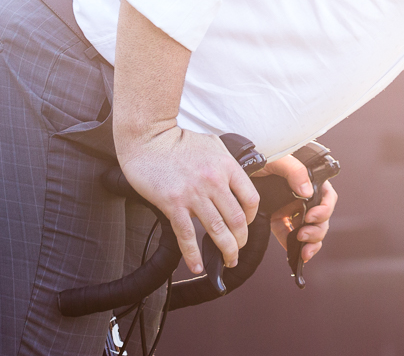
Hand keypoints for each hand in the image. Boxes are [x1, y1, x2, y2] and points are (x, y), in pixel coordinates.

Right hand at [117, 126, 259, 274]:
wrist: (149, 138)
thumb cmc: (179, 140)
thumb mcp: (214, 145)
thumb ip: (227, 165)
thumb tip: (236, 182)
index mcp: (227, 167)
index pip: (251, 199)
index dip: (253, 217)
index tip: (248, 224)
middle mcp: (214, 182)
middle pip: (237, 220)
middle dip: (241, 240)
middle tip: (239, 250)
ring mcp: (194, 194)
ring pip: (217, 231)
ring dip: (226, 250)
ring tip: (228, 260)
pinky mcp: (173, 204)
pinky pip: (187, 235)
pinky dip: (194, 255)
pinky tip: (198, 266)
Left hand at [259, 155, 337, 263]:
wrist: (234, 171)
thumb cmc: (257, 159)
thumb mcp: (278, 159)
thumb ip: (295, 171)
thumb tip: (307, 192)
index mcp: (307, 181)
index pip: (326, 196)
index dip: (325, 209)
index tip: (312, 216)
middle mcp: (302, 196)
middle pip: (321, 218)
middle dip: (318, 231)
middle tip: (304, 235)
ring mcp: (290, 209)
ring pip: (309, 230)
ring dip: (310, 242)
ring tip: (303, 251)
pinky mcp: (277, 220)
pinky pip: (289, 236)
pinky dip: (294, 247)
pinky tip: (295, 255)